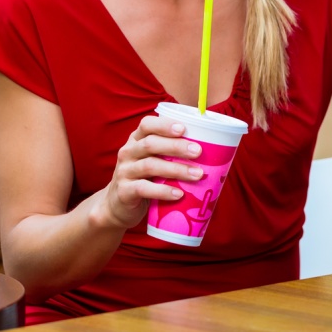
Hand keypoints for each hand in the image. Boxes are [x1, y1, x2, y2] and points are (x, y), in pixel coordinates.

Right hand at [93, 116, 203, 230]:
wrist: (118, 207)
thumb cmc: (145, 180)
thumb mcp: (154, 162)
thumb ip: (171, 155)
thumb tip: (213, 152)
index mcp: (136, 140)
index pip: (147, 124)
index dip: (165, 125)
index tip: (184, 128)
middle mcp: (128, 152)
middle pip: (151, 144)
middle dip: (176, 146)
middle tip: (198, 151)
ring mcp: (124, 172)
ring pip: (150, 166)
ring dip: (176, 169)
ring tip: (197, 174)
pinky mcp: (124, 192)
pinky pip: (144, 189)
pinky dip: (163, 191)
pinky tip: (178, 194)